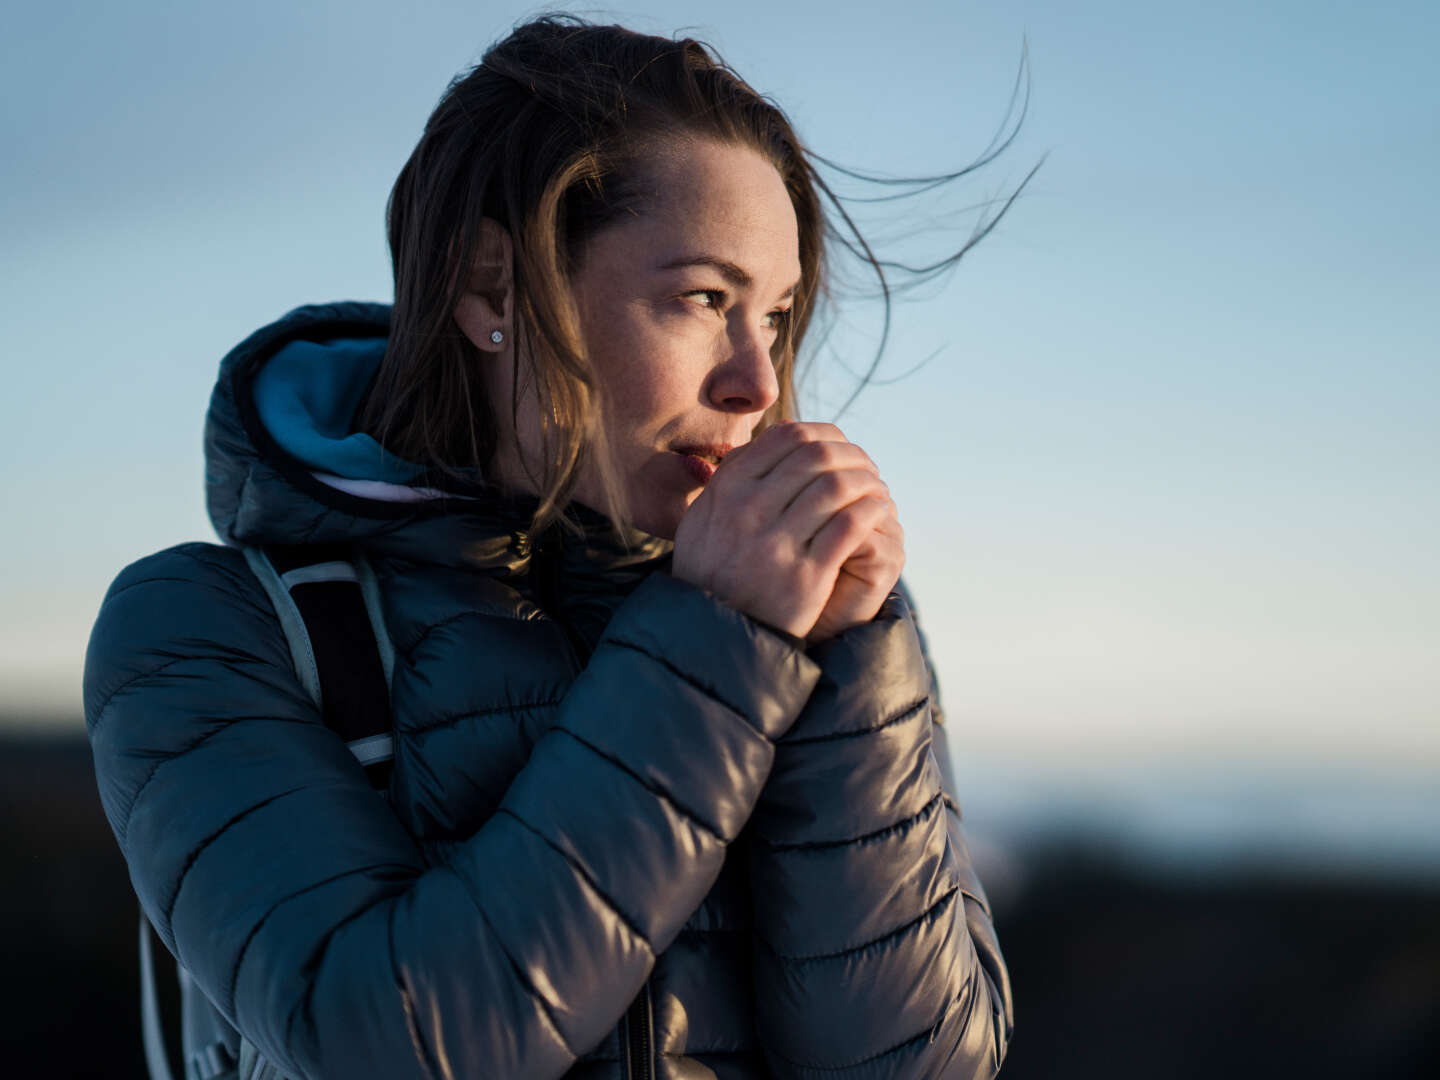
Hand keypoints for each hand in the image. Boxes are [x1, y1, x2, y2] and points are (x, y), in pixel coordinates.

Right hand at [672, 422, 901, 640]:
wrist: (714, 636)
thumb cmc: (712, 573)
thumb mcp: (703, 519)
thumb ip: (731, 478)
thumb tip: (772, 436)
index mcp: (727, 489)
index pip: (787, 436)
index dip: (825, 436)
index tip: (841, 449)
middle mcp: (748, 510)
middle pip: (817, 456)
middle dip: (852, 457)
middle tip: (867, 470)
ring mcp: (776, 543)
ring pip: (838, 487)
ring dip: (866, 483)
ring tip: (875, 492)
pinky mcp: (804, 575)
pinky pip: (849, 526)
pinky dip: (869, 512)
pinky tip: (876, 515)